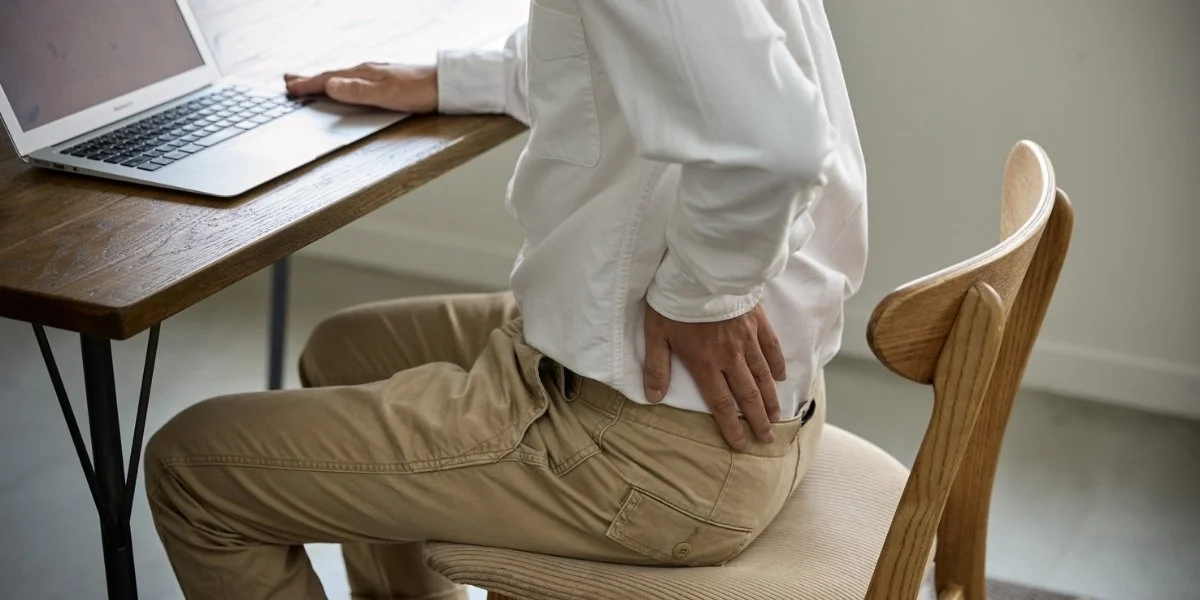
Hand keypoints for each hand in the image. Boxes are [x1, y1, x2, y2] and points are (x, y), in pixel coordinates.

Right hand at [283, 62, 437, 112]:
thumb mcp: (385, 95)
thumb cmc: (418, 91)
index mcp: (363, 74)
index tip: (289, 88)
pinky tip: (345, 85)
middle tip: (289, 81)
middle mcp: (367, 71)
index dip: (308, 85)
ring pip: (343, 77)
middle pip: (332, 75)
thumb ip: (357, 91)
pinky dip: (341, 82)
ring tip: (310, 82)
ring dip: (324, 80)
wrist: (445, 85)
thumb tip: (330, 86)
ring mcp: (376, 75)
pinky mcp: (386, 81)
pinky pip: (355, 80)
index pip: (328, 79)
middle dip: (310, 79)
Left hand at [643, 304, 786, 450]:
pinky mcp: (757, 321)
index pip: (721, 403)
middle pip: (747, 395)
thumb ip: (657, 367)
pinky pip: (771, 347)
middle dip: (758, 421)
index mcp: (705, 363)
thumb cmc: (674, 301)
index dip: (732, 427)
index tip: (741, 444)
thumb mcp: (656, 334)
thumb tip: (653, 397)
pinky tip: (781, 377)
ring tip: (776, 417)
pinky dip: (777, 364)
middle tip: (767, 439)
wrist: (701, 269)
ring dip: (770, 399)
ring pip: (763, 376)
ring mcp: (747, 339)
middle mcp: (730, 357)